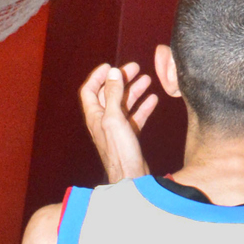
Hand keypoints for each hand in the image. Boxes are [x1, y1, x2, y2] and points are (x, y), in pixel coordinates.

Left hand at [80, 61, 157, 183]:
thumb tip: (113, 72)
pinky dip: (143, 107)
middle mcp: (103, 121)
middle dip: (121, 80)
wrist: (131, 177)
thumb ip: (114, 94)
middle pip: (109, 94)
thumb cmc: (119, 151)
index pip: (90, 90)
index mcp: (95, 116)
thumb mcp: (114, 118)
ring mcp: (116, 129)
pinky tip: (153, 100)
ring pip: (124, 104)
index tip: (110, 66)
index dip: (98, 76)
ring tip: (147, 79)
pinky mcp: (128, 137)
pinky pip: (135, 117)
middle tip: (136, 68)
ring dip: (134, 91)